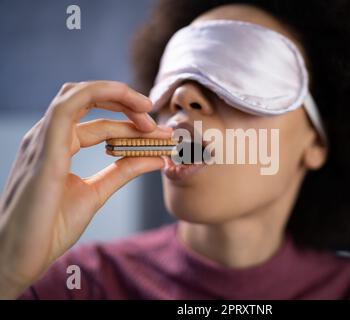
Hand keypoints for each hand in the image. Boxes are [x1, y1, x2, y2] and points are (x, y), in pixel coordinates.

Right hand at [0, 81, 170, 297]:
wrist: (20, 255)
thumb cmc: (50, 227)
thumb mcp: (97, 193)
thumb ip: (124, 172)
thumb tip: (158, 158)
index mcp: (60, 146)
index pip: (100, 124)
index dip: (133, 126)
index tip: (161, 136)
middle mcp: (50, 136)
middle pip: (90, 102)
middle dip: (127, 105)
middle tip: (158, 124)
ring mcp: (44, 138)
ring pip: (80, 95)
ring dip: (119, 96)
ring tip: (149, 111)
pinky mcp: (43, 146)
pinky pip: (68, 105)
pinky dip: (100, 94)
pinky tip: (131, 104)